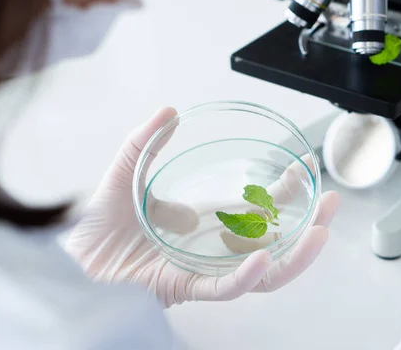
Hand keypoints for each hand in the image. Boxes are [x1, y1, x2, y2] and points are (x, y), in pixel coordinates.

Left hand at [65, 108, 339, 307]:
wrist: (68, 260)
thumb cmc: (97, 226)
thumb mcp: (126, 173)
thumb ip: (146, 142)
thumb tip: (169, 112)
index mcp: (205, 222)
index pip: (259, 209)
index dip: (286, 192)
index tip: (305, 169)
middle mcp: (212, 249)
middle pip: (274, 243)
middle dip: (308, 224)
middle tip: (331, 202)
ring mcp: (203, 269)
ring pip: (264, 273)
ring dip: (296, 255)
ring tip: (319, 233)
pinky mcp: (186, 287)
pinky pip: (225, 287)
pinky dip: (247, 275)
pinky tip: (264, 256)